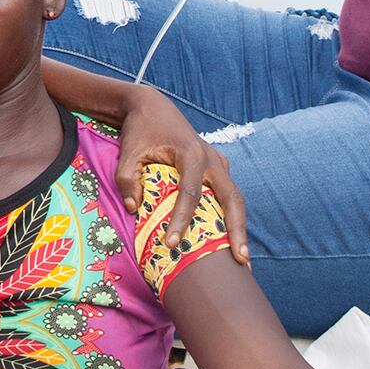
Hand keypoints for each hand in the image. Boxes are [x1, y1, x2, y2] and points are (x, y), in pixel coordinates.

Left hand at [117, 84, 248, 262]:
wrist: (153, 107)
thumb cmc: (140, 131)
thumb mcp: (128, 152)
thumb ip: (127, 179)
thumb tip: (134, 209)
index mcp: (191, 154)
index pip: (190, 193)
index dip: (182, 220)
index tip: (172, 243)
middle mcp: (211, 159)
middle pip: (232, 198)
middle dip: (237, 230)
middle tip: (241, 262)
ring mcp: (218, 163)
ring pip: (236, 198)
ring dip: (240, 227)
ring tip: (242, 260)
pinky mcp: (217, 167)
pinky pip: (228, 194)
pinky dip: (231, 217)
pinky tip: (230, 242)